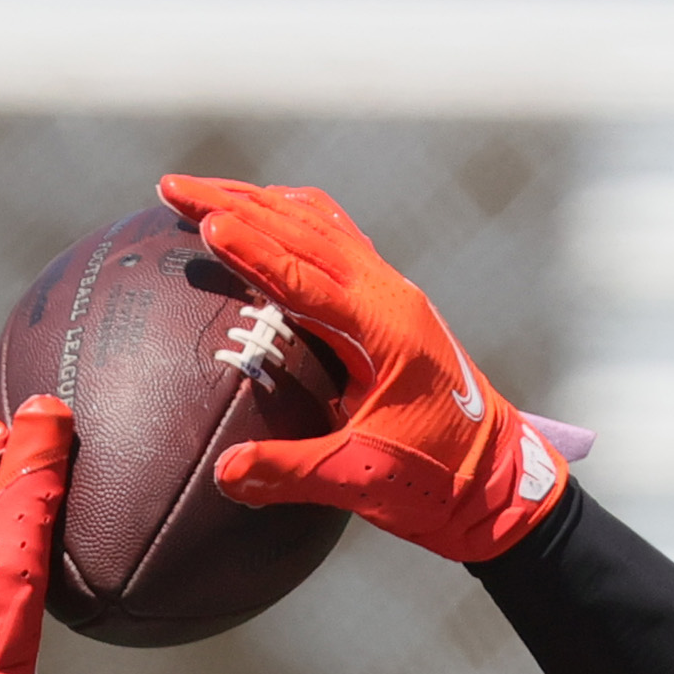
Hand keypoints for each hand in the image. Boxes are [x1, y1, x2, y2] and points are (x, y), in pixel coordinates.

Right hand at [155, 175, 586, 564]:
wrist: (501, 483)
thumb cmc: (439, 484)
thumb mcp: (364, 481)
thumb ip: (293, 474)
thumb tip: (224, 474)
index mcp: (387, 330)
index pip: (307, 277)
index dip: (255, 251)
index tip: (207, 224)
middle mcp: (391, 296)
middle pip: (305, 230)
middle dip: (236, 204)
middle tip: (171, 190)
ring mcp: (394, 294)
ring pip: (319, 226)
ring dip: (260, 204)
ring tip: (201, 194)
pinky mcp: (391, 306)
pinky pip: (336, 243)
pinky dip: (292, 222)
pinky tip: (262, 220)